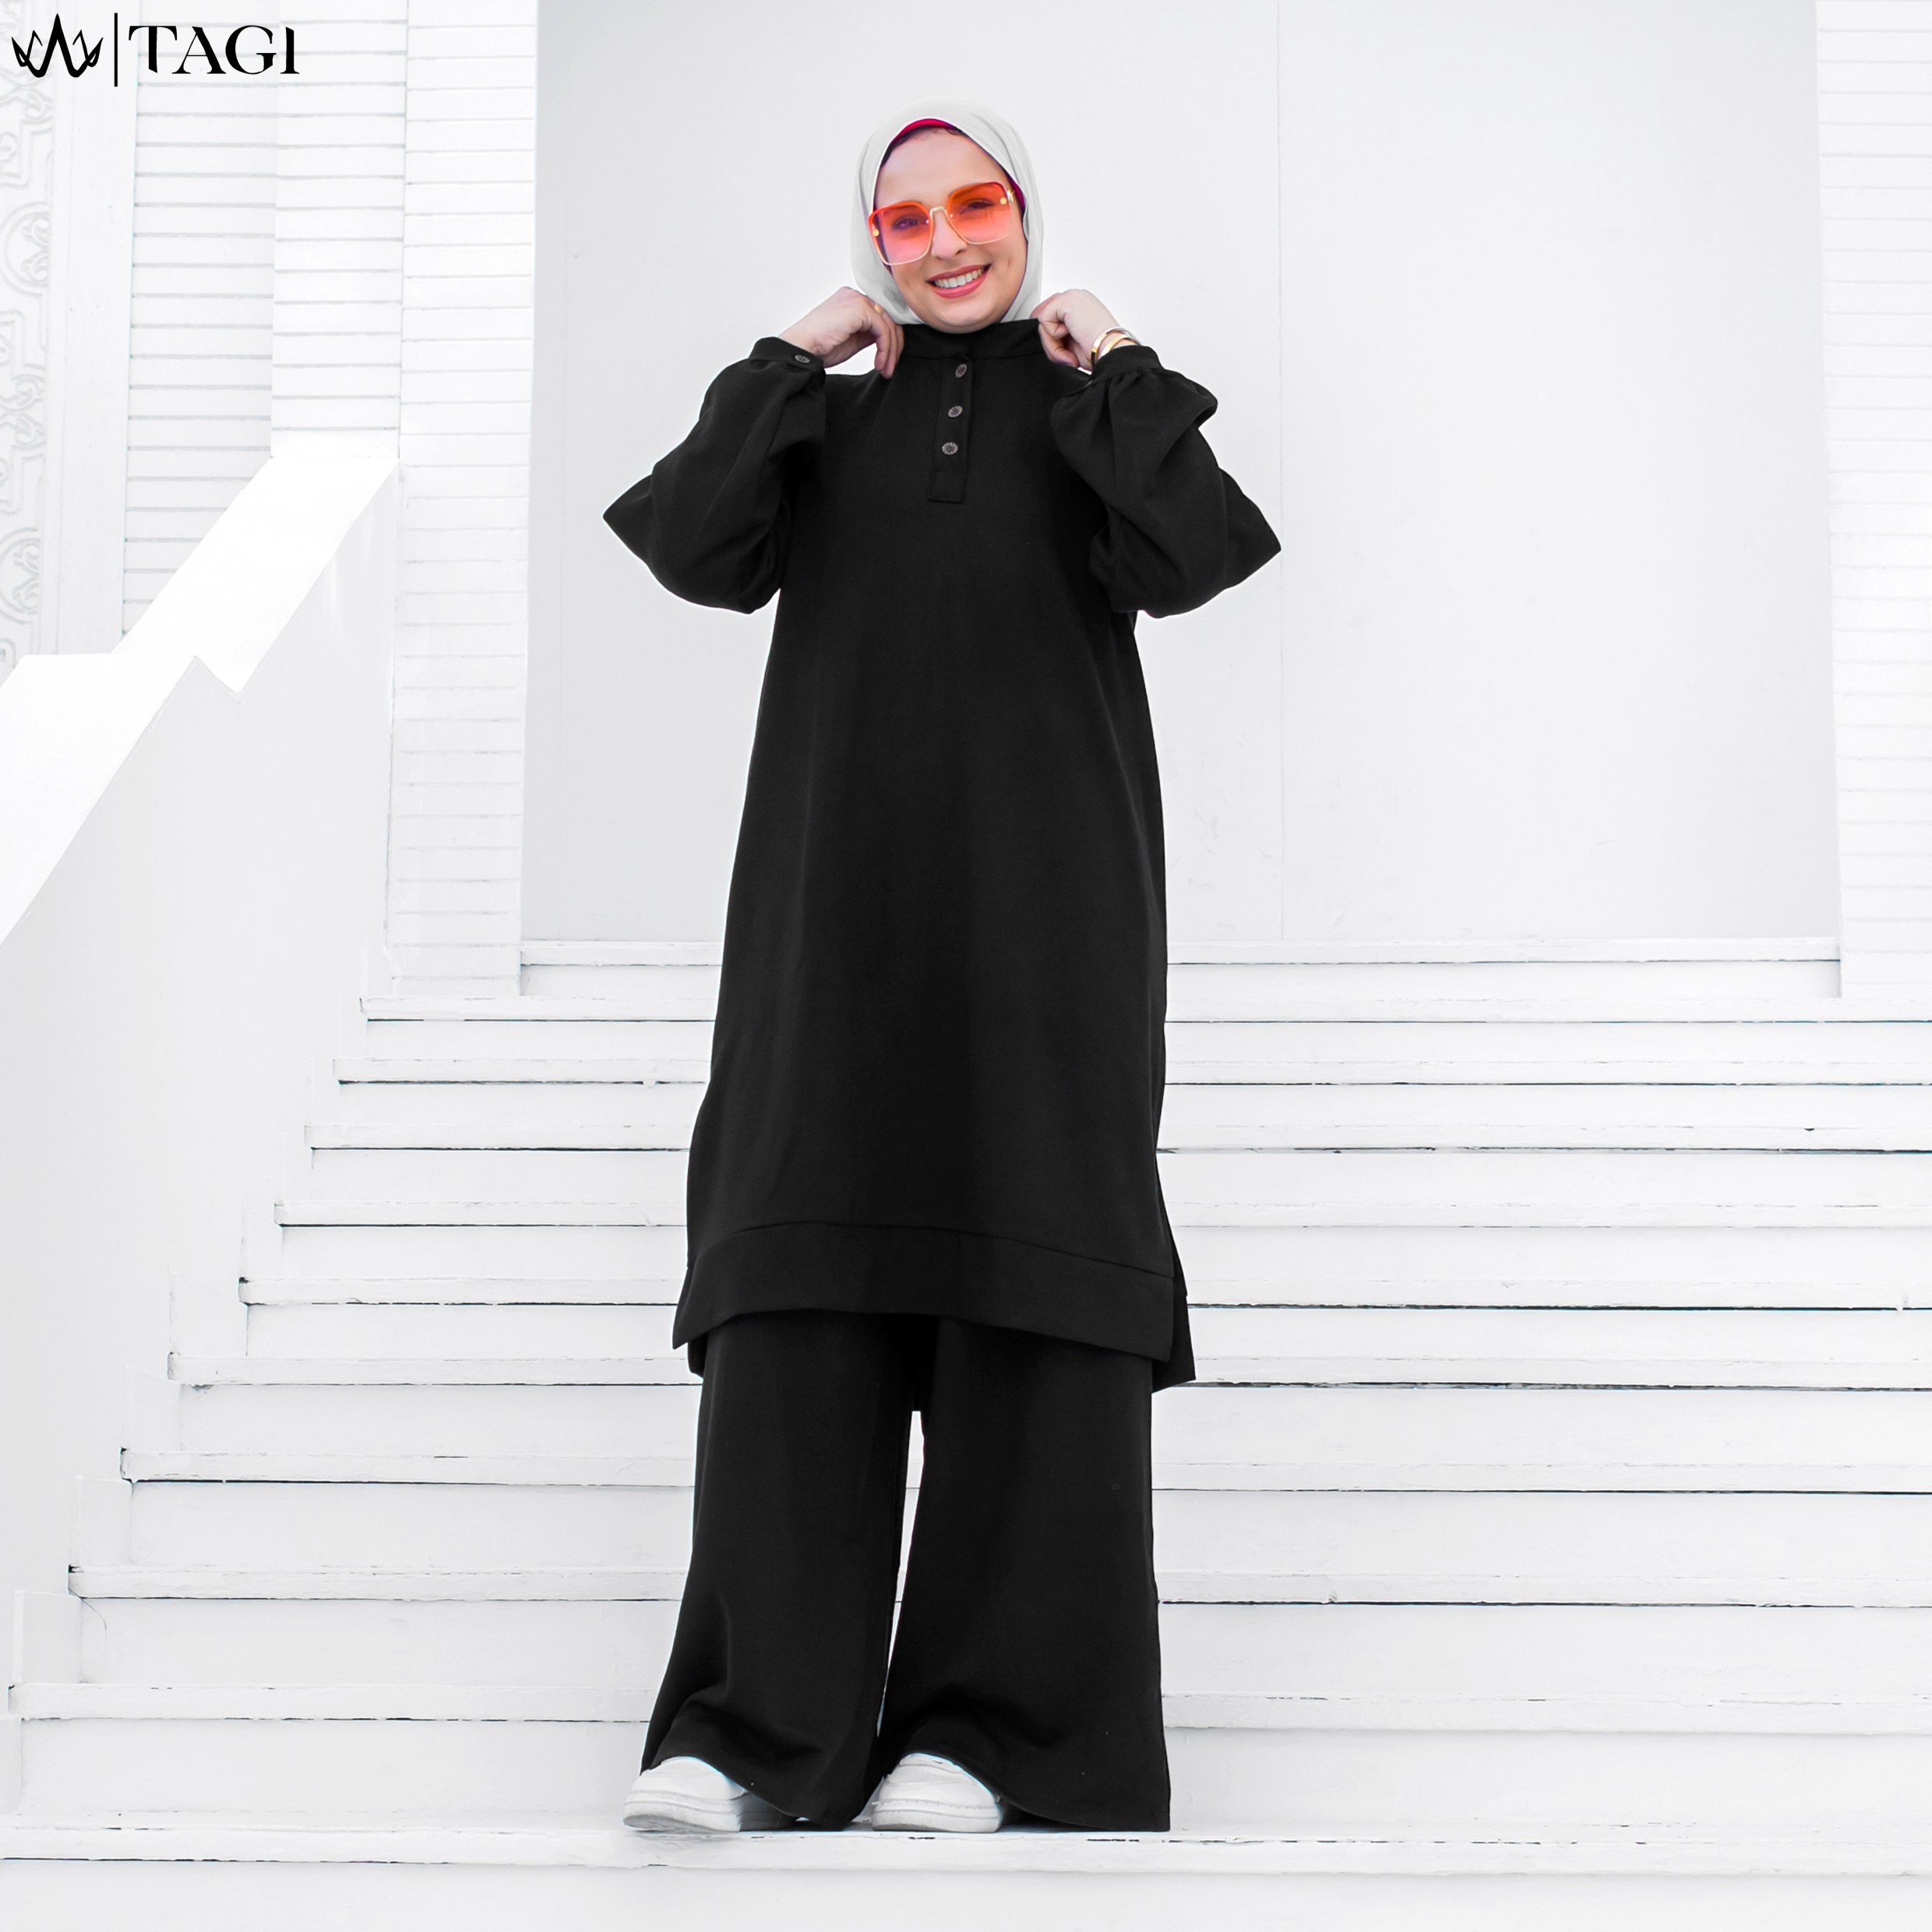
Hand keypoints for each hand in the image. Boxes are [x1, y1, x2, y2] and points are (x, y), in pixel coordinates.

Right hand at [779, 287, 902, 376]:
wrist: (802, 348)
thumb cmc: (820, 347)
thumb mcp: (851, 340)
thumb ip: (868, 334)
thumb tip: (886, 340)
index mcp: (851, 301)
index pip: (880, 317)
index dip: (889, 341)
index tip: (887, 363)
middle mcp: (855, 296)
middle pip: (888, 319)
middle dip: (893, 347)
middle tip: (889, 369)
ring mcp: (857, 299)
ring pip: (888, 325)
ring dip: (890, 351)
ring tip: (885, 369)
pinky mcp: (859, 307)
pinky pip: (882, 329)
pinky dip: (885, 349)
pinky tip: (879, 363)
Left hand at [1030, 289, 1121, 369]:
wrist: (1111, 351)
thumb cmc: (1100, 352)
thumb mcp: (1073, 343)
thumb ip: (1058, 334)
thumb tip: (1043, 335)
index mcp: (1080, 306)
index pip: (1051, 315)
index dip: (1050, 337)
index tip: (1066, 355)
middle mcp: (1076, 298)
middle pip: (1045, 317)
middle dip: (1051, 342)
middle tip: (1067, 357)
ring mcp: (1072, 296)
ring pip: (1043, 321)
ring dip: (1053, 344)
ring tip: (1070, 353)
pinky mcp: (1067, 300)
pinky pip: (1043, 320)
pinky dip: (1053, 338)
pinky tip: (1072, 339)